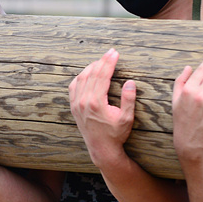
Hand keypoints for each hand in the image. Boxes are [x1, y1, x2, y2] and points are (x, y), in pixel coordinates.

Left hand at [68, 49, 134, 166]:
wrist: (101, 149)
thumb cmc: (116, 134)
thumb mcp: (126, 118)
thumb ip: (128, 100)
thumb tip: (130, 82)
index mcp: (96, 102)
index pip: (102, 76)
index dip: (109, 63)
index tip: (115, 53)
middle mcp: (83, 101)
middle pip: (91, 74)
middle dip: (102, 61)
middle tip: (111, 52)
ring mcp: (76, 104)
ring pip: (81, 78)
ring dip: (91, 67)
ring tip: (101, 60)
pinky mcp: (73, 107)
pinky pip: (73, 87)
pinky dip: (79, 77)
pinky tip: (86, 73)